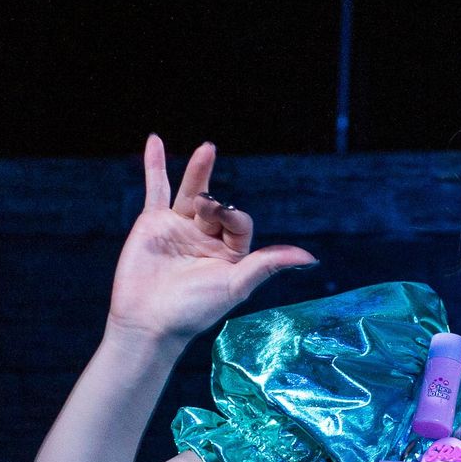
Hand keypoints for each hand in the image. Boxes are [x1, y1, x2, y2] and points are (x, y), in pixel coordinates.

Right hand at [106, 135, 317, 346]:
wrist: (149, 320)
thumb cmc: (194, 309)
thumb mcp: (236, 285)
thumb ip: (268, 265)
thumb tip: (311, 258)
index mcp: (231, 254)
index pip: (240, 222)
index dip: (234, 216)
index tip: (223, 220)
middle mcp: (207, 238)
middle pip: (217, 206)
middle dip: (214, 204)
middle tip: (206, 209)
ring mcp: (179, 228)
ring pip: (190, 192)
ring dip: (198, 171)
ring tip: (209, 149)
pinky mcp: (152, 223)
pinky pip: (156, 189)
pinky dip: (155, 166)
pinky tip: (154, 141)